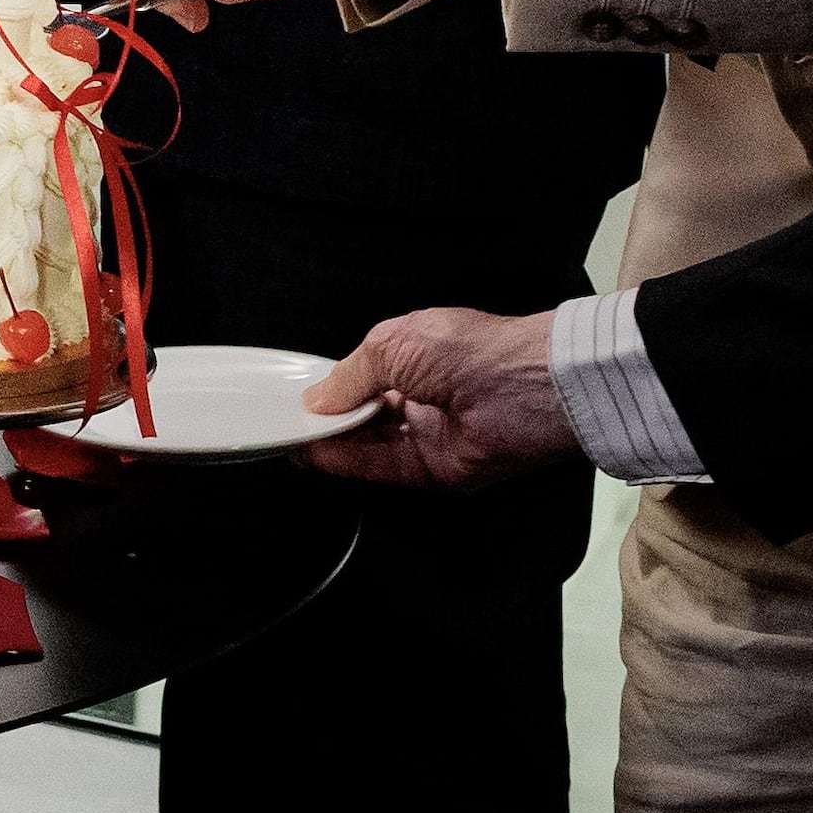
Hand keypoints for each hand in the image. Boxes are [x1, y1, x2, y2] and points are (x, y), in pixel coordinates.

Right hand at [303, 307, 575, 487]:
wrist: (527, 387)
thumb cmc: (468, 349)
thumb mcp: (391, 343)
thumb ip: (348, 376)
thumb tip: (316, 400)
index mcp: (417, 358)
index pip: (364, 379)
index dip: (332, 388)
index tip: (297, 397)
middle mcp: (423, 398)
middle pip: (364, 415)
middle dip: (327, 418)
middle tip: (286, 421)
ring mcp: (429, 436)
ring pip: (369, 444)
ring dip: (330, 443)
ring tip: (290, 437)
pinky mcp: (436, 470)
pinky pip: (384, 467)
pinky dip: (348, 463)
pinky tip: (316, 453)